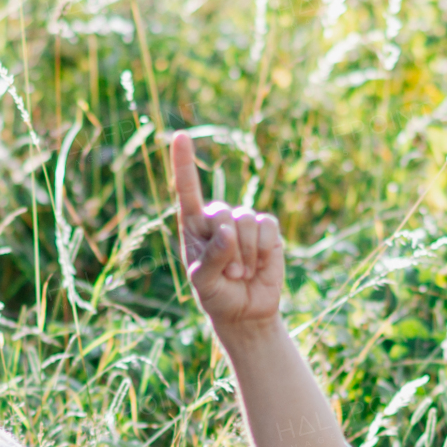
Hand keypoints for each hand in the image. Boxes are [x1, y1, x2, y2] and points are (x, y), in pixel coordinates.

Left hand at [172, 132, 284, 343]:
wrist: (245, 310)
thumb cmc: (217, 295)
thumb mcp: (205, 283)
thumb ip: (212, 258)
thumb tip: (228, 231)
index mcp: (193, 227)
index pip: (187, 191)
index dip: (184, 164)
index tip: (179, 136)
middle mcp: (217, 218)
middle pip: (222, 214)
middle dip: (227, 248)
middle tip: (229, 274)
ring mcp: (243, 222)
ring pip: (246, 221)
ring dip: (245, 254)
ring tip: (241, 274)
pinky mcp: (267, 229)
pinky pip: (267, 227)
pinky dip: (262, 250)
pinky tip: (258, 266)